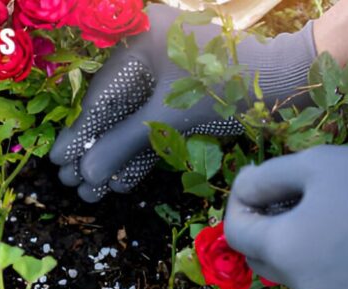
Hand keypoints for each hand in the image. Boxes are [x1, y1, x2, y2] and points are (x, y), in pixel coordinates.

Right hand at [50, 4, 316, 201]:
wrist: (288, 83)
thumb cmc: (227, 84)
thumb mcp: (170, 114)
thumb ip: (125, 143)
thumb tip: (86, 174)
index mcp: (140, 37)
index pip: (101, 92)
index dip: (81, 132)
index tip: (59, 161)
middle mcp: (148, 53)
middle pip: (112, 109)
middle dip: (94, 149)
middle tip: (69, 182)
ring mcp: (165, 77)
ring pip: (131, 122)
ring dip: (115, 157)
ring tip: (91, 192)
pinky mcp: (182, 98)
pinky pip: (153, 127)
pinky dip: (141, 153)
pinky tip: (121, 182)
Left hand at [224, 145, 347, 288]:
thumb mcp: (312, 164)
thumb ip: (264, 178)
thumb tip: (242, 189)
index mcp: (282, 248)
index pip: (235, 233)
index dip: (237, 204)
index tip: (254, 183)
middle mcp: (299, 281)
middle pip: (258, 255)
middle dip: (260, 226)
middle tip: (283, 195)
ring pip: (291, 269)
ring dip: (290, 242)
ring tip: (319, 210)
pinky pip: (324, 278)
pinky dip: (322, 257)